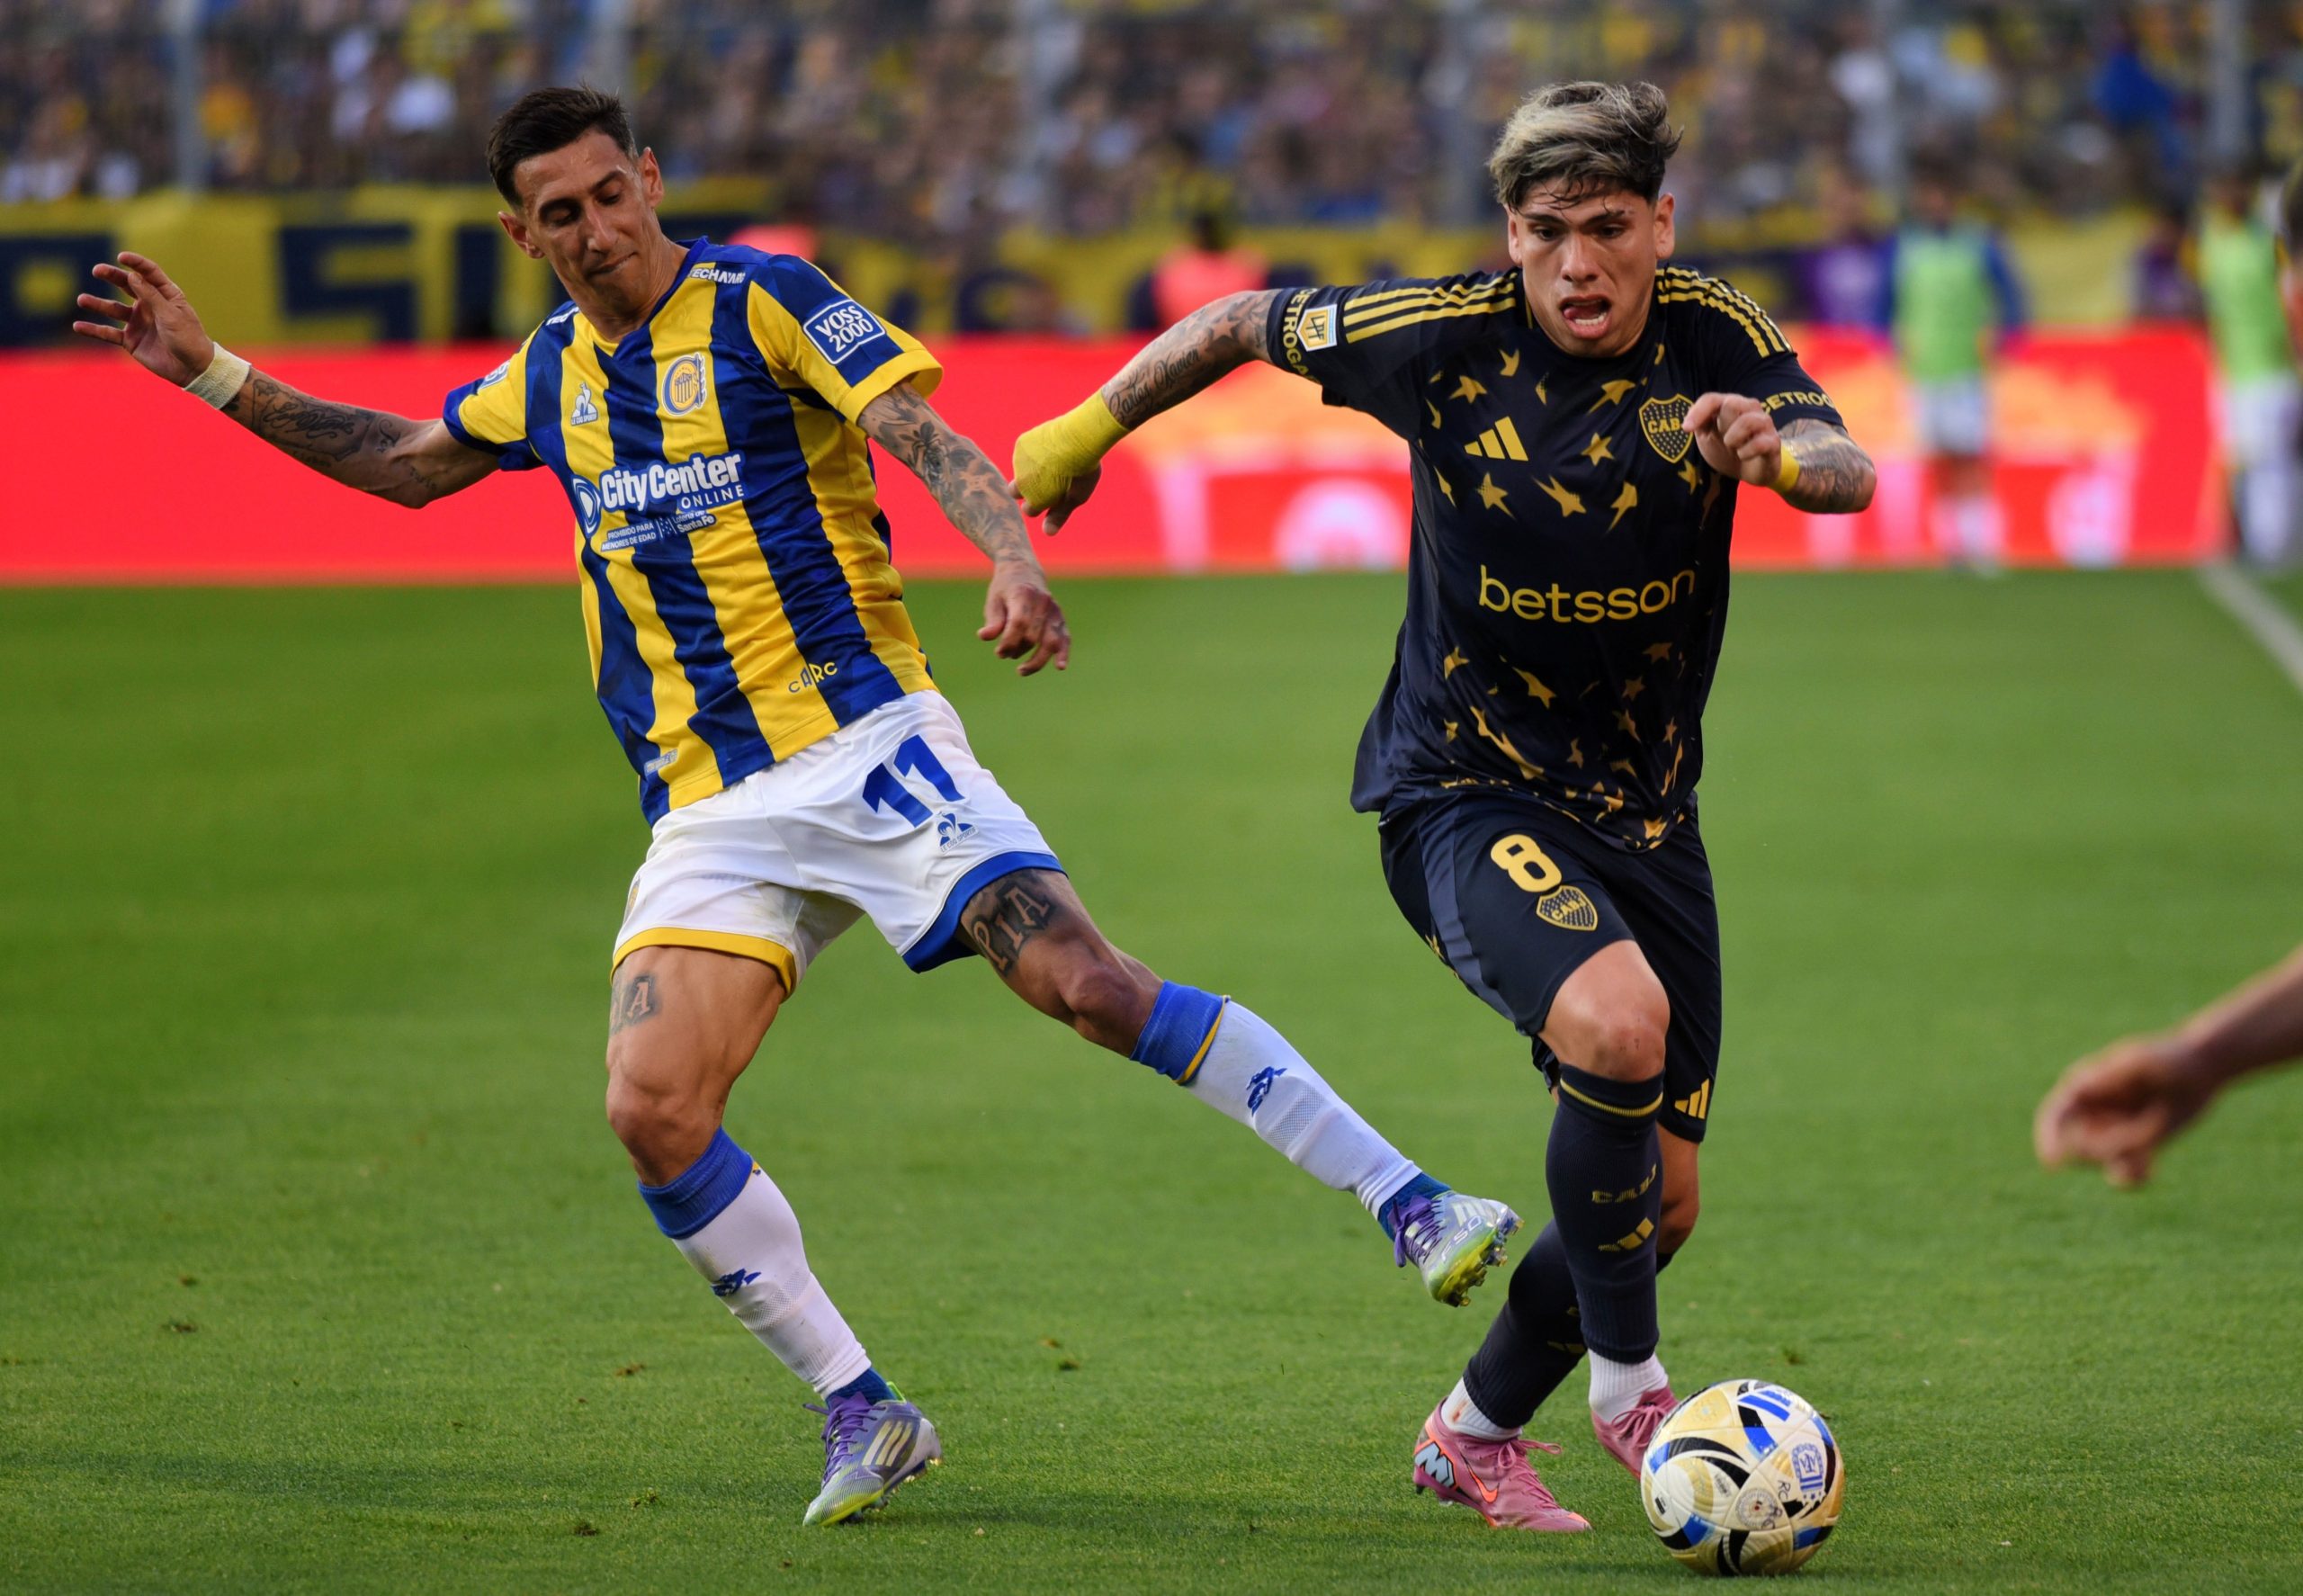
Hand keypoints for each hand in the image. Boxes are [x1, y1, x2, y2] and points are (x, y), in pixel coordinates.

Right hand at [72, 252, 216, 386]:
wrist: (192, 369)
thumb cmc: (188, 338)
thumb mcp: (171, 315)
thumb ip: (150, 296)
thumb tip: (132, 275)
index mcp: (165, 295)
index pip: (149, 273)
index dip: (136, 263)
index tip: (121, 257)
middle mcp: (149, 305)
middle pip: (127, 285)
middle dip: (112, 276)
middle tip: (97, 270)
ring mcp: (139, 322)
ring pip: (113, 309)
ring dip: (97, 304)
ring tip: (82, 300)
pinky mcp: (131, 340)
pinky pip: (108, 333)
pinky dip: (94, 330)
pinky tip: (78, 326)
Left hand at [978, 561, 1070, 675]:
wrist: (1025, 571)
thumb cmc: (1005, 589)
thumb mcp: (993, 600)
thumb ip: (993, 620)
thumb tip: (985, 637)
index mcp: (1023, 594)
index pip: (1019, 622)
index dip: (1009, 641)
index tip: (998, 652)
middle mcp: (1042, 602)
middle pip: (1033, 636)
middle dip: (1017, 650)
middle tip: (1002, 654)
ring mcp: (1054, 611)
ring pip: (1050, 641)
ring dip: (1037, 660)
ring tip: (1021, 671)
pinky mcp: (1060, 619)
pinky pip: (1065, 638)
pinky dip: (1063, 653)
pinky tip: (1060, 666)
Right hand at [1009, 397, 1121, 533]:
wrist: (1081, 436)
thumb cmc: (1082, 470)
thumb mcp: (1076, 497)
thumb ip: (1059, 515)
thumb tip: (1047, 533)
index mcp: (1035, 500)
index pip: (1029, 510)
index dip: (1041, 504)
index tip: (1054, 494)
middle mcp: (1021, 482)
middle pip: (1014, 492)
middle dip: (1026, 489)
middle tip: (1047, 479)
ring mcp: (1019, 462)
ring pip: (1020, 470)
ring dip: (1030, 469)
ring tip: (1053, 461)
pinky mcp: (1021, 444)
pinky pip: (1022, 452)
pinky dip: (1032, 453)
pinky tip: (1049, 448)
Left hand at [1682, 392, 1781, 487]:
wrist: (1748, 471)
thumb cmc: (1727, 449)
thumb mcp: (1707, 438)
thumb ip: (1700, 425)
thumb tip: (1691, 422)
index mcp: (1729, 405)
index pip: (1711, 399)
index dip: (1698, 412)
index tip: (1686, 429)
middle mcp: (1749, 408)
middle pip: (1732, 404)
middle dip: (1722, 426)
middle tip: (1724, 441)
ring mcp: (1763, 423)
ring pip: (1748, 421)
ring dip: (1734, 439)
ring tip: (1734, 448)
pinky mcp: (1773, 441)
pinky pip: (1759, 443)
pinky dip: (1746, 453)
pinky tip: (1743, 456)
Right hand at [2034, 1036, 2219, 1186]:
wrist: (2200, 1071)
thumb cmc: (2170, 1059)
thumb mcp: (2144, 1063)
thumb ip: (2114, 1076)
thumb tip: (2081, 1089)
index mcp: (2085, 1087)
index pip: (2055, 1116)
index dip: (2049, 1139)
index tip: (2054, 1162)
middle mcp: (2093, 1112)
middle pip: (2079, 1146)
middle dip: (2105, 1149)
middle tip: (2143, 1135)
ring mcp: (2112, 1131)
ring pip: (2102, 1162)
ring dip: (2124, 1161)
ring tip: (2152, 1144)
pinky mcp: (2135, 1147)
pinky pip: (2123, 1174)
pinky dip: (2132, 1178)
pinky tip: (2150, 1170)